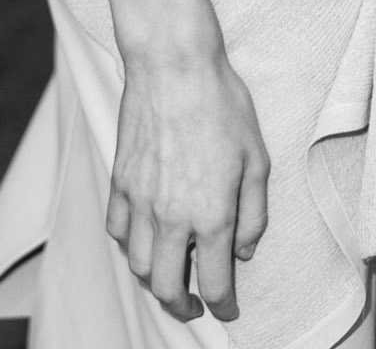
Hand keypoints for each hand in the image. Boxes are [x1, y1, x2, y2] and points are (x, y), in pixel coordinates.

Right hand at [106, 44, 269, 322]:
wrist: (174, 63)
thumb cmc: (221, 104)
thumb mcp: (257, 158)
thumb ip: (254, 213)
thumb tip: (244, 251)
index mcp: (212, 216)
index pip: (216, 284)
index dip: (224, 307)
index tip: (229, 312)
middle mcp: (172, 218)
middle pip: (168, 288)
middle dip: (183, 307)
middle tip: (195, 305)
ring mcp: (141, 201)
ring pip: (139, 266)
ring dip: (155, 281)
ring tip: (170, 275)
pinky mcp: (120, 180)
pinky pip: (118, 232)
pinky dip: (130, 247)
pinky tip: (144, 239)